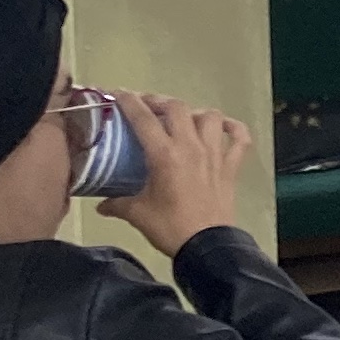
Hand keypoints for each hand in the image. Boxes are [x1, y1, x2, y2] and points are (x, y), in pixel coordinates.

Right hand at [98, 91, 249, 254]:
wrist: (206, 246)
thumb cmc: (169, 227)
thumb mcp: (137, 214)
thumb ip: (117, 204)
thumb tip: (100, 204)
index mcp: (164, 154)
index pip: (144, 119)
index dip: (130, 102)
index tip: (120, 93)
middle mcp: (191, 146)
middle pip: (177, 108)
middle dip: (160, 102)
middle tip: (148, 106)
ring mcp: (215, 154)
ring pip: (210, 117)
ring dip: (194, 113)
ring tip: (182, 120)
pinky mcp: (231, 166)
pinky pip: (239, 138)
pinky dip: (233, 129)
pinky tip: (223, 128)